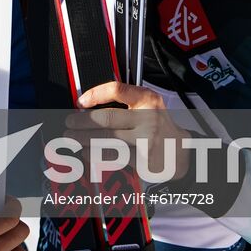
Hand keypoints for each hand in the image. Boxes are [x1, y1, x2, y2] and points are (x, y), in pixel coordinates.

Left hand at [72, 81, 192, 181]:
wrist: (180, 151)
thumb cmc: (157, 126)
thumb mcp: (148, 105)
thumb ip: (125, 101)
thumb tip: (87, 104)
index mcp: (148, 99)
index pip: (117, 90)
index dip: (95, 94)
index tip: (80, 102)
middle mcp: (149, 118)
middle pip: (107, 118)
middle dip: (82, 122)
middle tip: (69, 123)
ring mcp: (147, 140)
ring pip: (107, 140)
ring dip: (83, 140)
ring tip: (72, 138)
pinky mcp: (144, 160)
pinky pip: (113, 157)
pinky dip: (95, 155)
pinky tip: (86, 152)